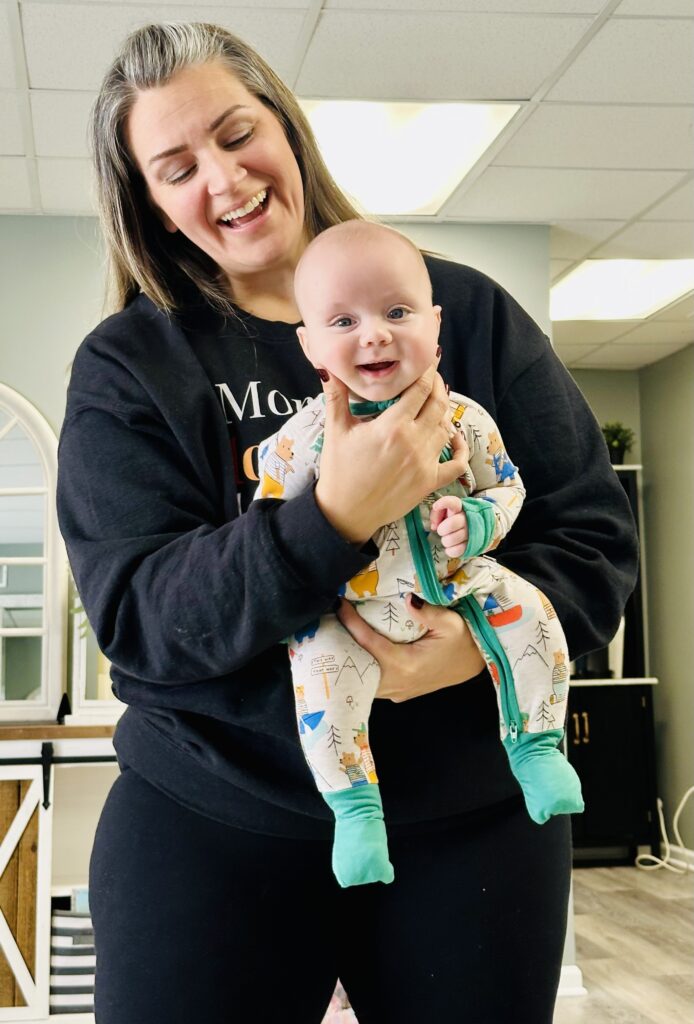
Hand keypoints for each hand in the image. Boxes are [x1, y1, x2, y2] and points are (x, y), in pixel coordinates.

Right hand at [314, 360, 468, 543]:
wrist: (345, 512)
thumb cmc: (339, 471)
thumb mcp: (335, 430)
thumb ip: (336, 395)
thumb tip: (325, 367)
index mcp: (392, 426)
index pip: (420, 389)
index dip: (428, 371)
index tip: (428, 361)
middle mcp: (413, 442)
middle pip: (438, 404)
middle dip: (438, 386)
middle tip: (433, 377)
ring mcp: (425, 463)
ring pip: (446, 428)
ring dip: (444, 412)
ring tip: (435, 403)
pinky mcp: (429, 482)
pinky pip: (456, 463)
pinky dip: (460, 448)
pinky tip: (455, 438)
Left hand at [336, 594, 484, 701]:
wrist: (475, 664)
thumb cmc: (464, 642)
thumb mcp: (452, 623)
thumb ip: (429, 612)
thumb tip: (407, 598)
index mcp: (406, 664)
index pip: (369, 642)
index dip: (351, 623)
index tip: (338, 604)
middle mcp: (397, 683)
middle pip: (358, 664)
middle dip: (341, 642)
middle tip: (328, 619)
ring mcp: (397, 692)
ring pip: (362, 678)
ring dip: (349, 656)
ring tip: (336, 632)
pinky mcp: (398, 693)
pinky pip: (371, 683)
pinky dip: (359, 667)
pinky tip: (352, 649)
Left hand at [430, 496, 468, 556]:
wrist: (475, 528)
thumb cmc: (454, 518)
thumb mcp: (445, 511)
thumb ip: (436, 514)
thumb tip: (434, 526)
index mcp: (460, 508)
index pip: (453, 502)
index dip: (443, 503)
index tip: (436, 506)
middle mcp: (467, 518)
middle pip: (451, 524)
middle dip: (442, 529)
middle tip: (442, 530)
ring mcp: (471, 532)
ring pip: (452, 539)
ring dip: (445, 540)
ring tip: (447, 538)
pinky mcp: (472, 545)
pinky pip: (457, 551)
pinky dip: (450, 550)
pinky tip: (450, 547)